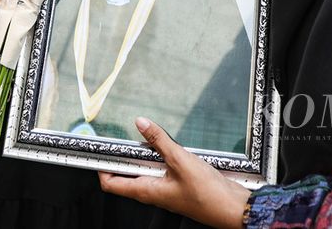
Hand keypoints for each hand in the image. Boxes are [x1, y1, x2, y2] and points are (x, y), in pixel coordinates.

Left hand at [98, 118, 249, 228]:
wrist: (233, 208)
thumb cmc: (208, 194)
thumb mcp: (181, 160)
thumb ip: (159, 141)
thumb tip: (141, 124)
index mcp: (146, 190)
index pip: (111, 183)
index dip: (101, 166)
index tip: (98, 149)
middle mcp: (153, 192)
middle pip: (126, 174)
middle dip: (122, 155)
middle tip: (119, 135)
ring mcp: (165, 190)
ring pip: (145, 170)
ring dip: (143, 154)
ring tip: (145, 137)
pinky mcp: (178, 186)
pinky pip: (161, 170)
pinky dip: (160, 157)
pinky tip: (169, 146)